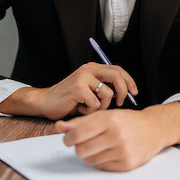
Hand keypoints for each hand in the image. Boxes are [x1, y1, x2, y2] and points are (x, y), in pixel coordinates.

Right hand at [0, 62, 137, 119]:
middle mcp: (89, 69)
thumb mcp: (89, 90)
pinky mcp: (78, 88)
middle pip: (117, 76)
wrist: (45, 102)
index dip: (128, 81)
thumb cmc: (68, 100)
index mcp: (93, 68)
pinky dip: (91, 111)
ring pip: (107, 93)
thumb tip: (125, 93)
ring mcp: (83, 77)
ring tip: (90, 108)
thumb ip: (104, 87)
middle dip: (123, 91)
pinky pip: (96, 103)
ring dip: (102, 106)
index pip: (118, 69)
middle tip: (120, 102)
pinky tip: (81, 109)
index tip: (134, 92)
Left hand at [54, 102, 179, 171]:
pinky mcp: (127, 163)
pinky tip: (110, 152)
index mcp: (109, 119)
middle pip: (81, 150)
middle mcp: (117, 135)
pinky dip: (102, 161)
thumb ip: (81, 121)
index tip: (68, 139)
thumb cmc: (127, 121)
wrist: (154, 129)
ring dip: (90, 155)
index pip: (77, 134)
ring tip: (100, 146)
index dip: (68, 138)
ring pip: (90, 160)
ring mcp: (123, 150)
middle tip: (85, 143)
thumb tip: (59, 126)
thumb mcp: (105, 115)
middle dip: (79, 148)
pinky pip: (102, 167)